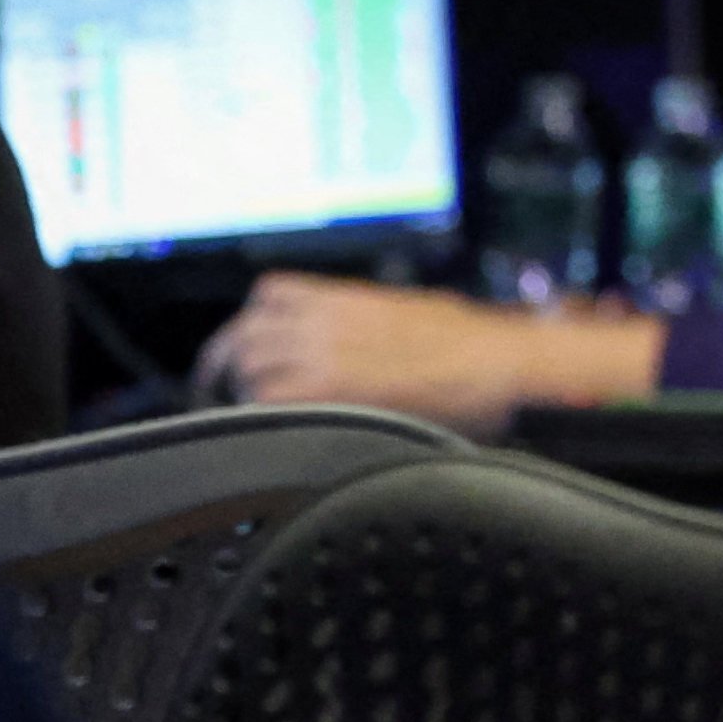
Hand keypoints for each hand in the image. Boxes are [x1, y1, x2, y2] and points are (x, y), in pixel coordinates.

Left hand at [196, 273, 662, 436]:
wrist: (501, 361)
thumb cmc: (480, 348)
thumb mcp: (419, 316)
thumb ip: (375, 322)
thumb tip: (371, 339)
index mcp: (347, 297)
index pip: (270, 294)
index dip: (252, 324)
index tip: (247, 347)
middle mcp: (325, 317)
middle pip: (245, 330)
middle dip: (228, 360)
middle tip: (222, 388)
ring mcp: (320, 349)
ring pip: (246, 360)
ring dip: (242, 386)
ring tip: (247, 413)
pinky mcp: (323, 387)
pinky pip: (262, 396)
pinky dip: (259, 411)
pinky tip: (272, 427)